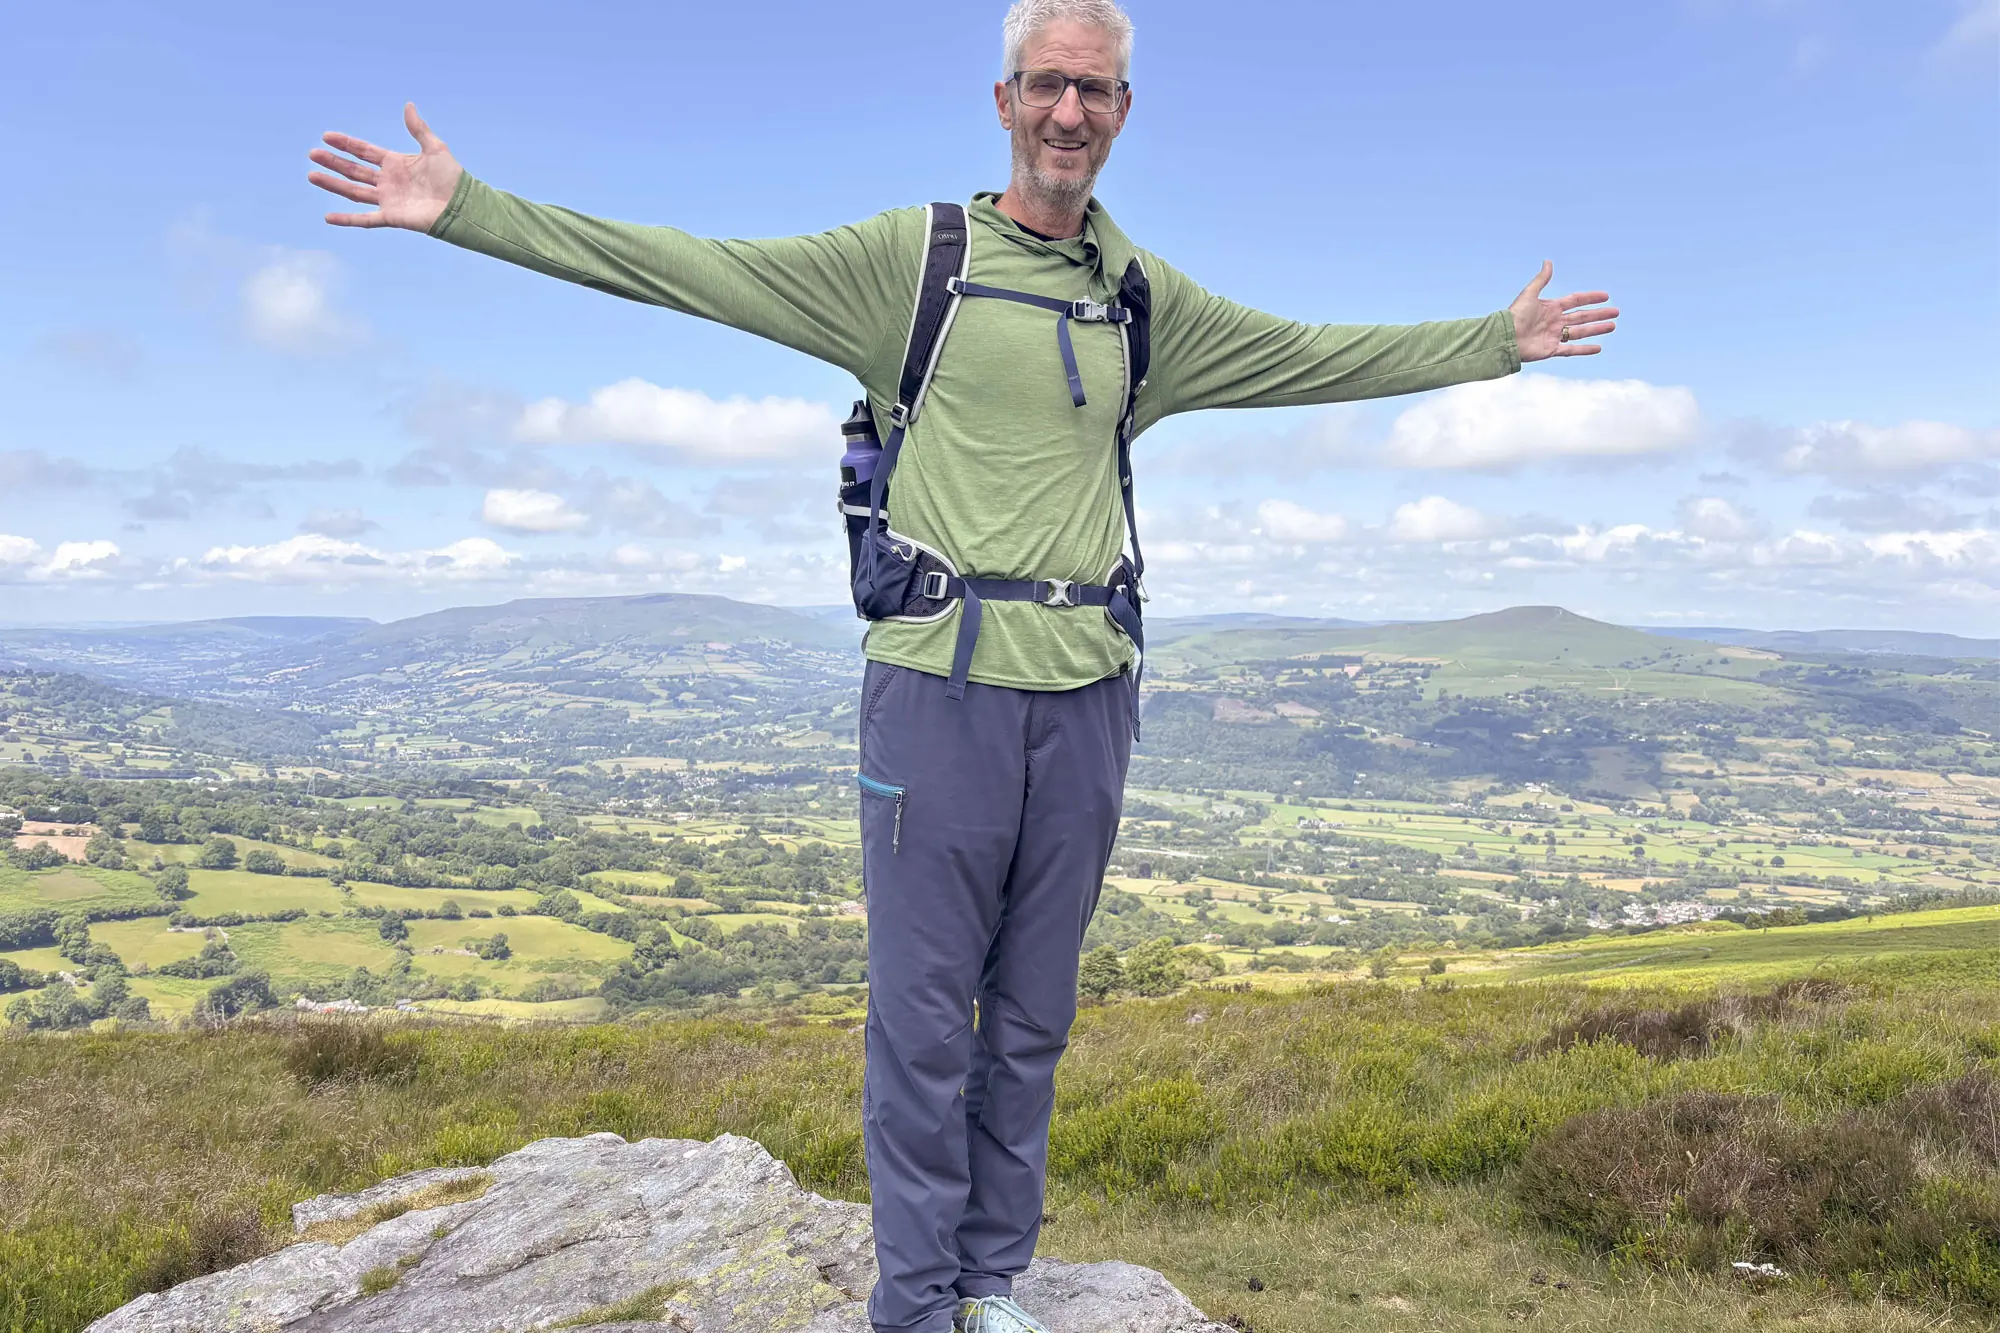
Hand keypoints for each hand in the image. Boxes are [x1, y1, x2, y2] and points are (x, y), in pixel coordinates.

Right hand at [308, 103, 463, 231]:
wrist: (462, 204)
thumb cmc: (452, 177)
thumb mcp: (434, 147)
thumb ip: (418, 128)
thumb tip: (408, 105)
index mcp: (395, 163)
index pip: (364, 152)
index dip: (346, 143)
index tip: (327, 136)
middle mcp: (387, 181)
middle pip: (354, 170)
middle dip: (333, 162)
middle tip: (313, 154)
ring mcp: (387, 199)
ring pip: (353, 191)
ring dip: (333, 184)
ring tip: (312, 175)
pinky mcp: (391, 216)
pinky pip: (365, 219)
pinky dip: (347, 219)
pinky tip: (328, 217)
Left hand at [1509, 262, 1617, 360]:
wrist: (1505, 337)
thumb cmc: (1514, 315)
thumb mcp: (1529, 294)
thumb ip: (1541, 279)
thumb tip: (1548, 261)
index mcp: (1551, 307)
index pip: (1576, 301)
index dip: (1590, 298)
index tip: (1606, 296)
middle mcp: (1555, 321)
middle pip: (1582, 317)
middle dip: (1599, 314)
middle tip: (1616, 312)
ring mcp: (1555, 336)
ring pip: (1581, 332)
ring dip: (1597, 329)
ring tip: (1612, 326)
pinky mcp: (1551, 350)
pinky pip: (1571, 350)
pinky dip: (1585, 350)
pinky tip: (1599, 347)